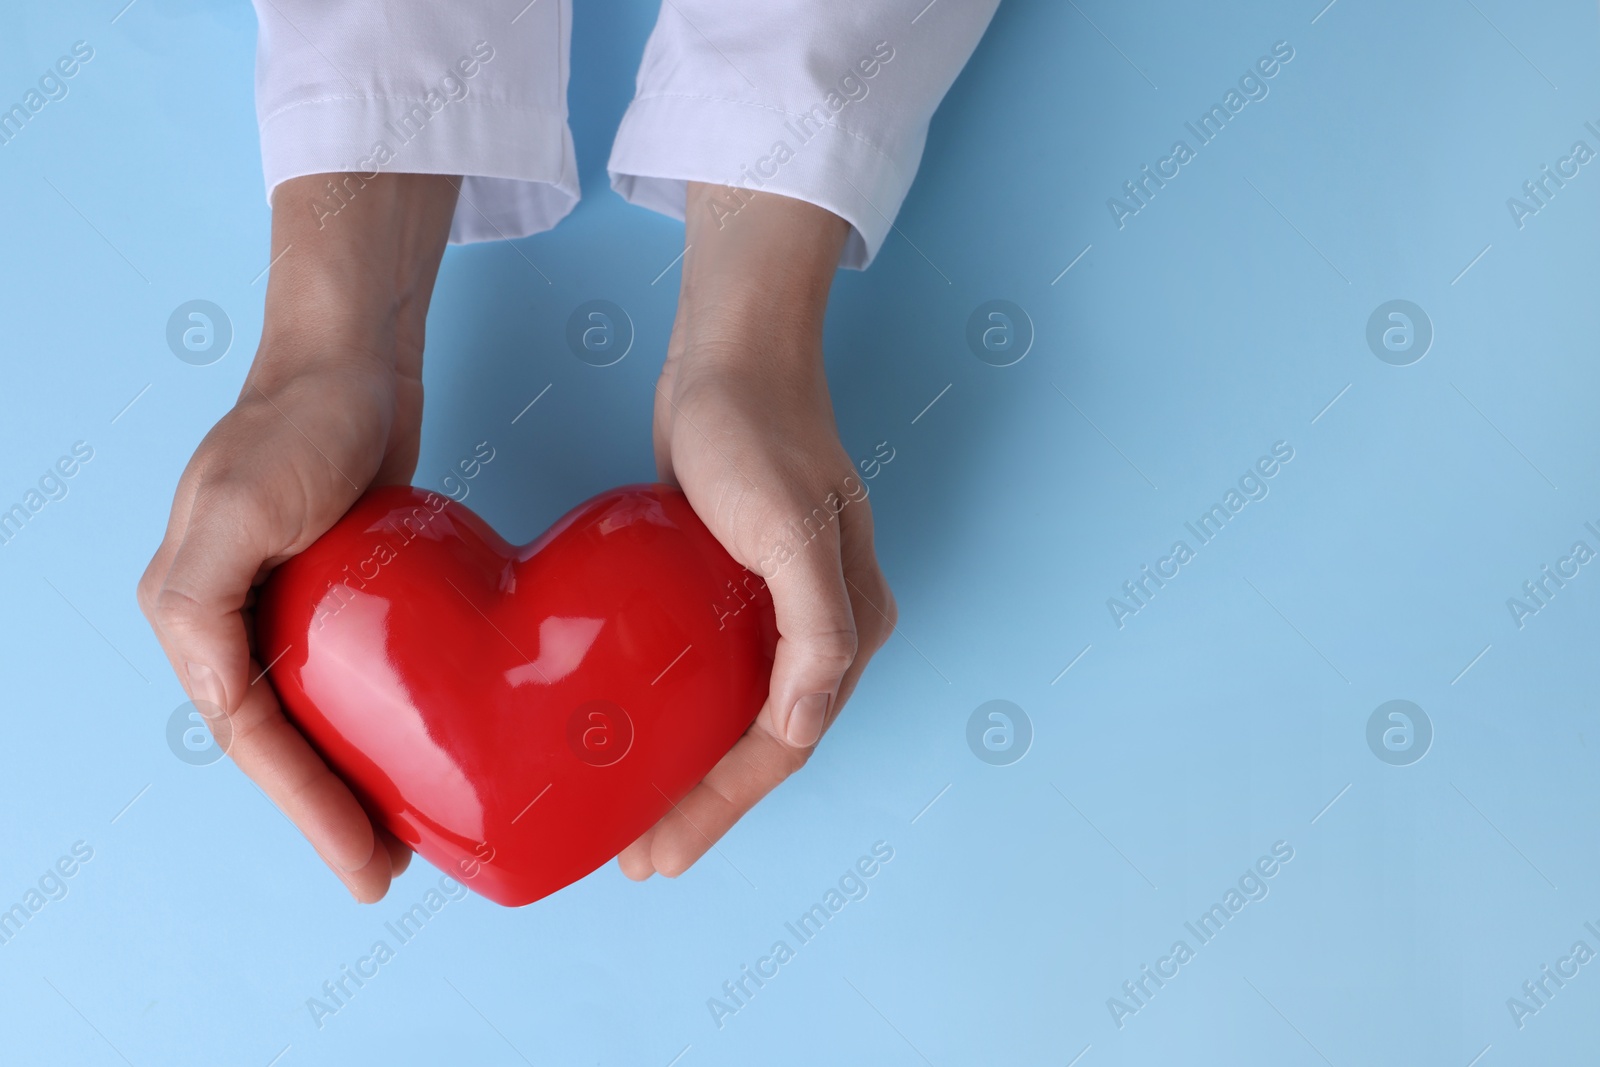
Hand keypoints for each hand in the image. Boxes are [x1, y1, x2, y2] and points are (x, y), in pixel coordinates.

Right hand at [137, 174, 457, 901]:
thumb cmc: (299, 421)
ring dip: (352, 782)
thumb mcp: (238, 502)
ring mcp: (283, 608)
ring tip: (406, 836)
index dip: (306, 809)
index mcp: (191, 612)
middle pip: (279, 744)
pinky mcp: (336, 595)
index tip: (365, 861)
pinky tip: (418, 755)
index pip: (251, 738)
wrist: (352, 359)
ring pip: (315, 722)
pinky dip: (376, 727)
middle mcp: (226, 620)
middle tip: (387, 869)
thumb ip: (205, 591)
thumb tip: (211, 685)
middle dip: (328, 814)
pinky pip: (349, 682)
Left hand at [618, 184, 897, 879]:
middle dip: (702, 806)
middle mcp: (824, 631)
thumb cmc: (759, 434)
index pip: (787, 746)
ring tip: (629, 814)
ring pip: (732, 716)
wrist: (731, 357)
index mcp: (850, 628)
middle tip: (637, 855)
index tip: (659, 852)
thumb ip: (818, 630)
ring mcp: (780, 612)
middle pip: (762, 745)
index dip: (724, 809)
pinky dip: (677, 714)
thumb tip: (804, 729)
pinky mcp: (734, 590)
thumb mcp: (793, 530)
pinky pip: (709, 673)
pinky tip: (631, 731)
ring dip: (687, 770)